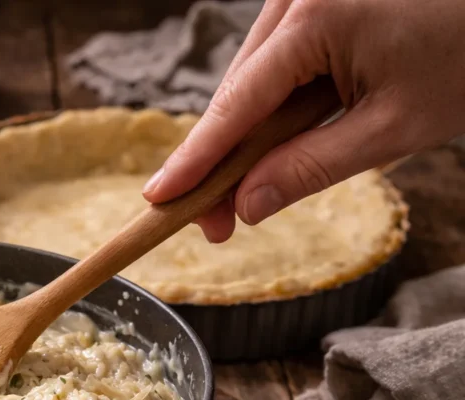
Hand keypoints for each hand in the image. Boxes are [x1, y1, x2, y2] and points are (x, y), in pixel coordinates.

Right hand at [142, 0, 464, 241]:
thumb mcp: (395, 127)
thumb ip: (311, 167)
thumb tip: (247, 206)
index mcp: (316, 19)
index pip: (236, 106)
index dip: (195, 161)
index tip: (158, 200)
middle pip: (235, 92)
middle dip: (221, 161)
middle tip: (216, 224)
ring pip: (251, 79)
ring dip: (245, 136)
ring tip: (243, 193)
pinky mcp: (314, 4)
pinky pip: (275, 63)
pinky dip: (270, 108)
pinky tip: (272, 145)